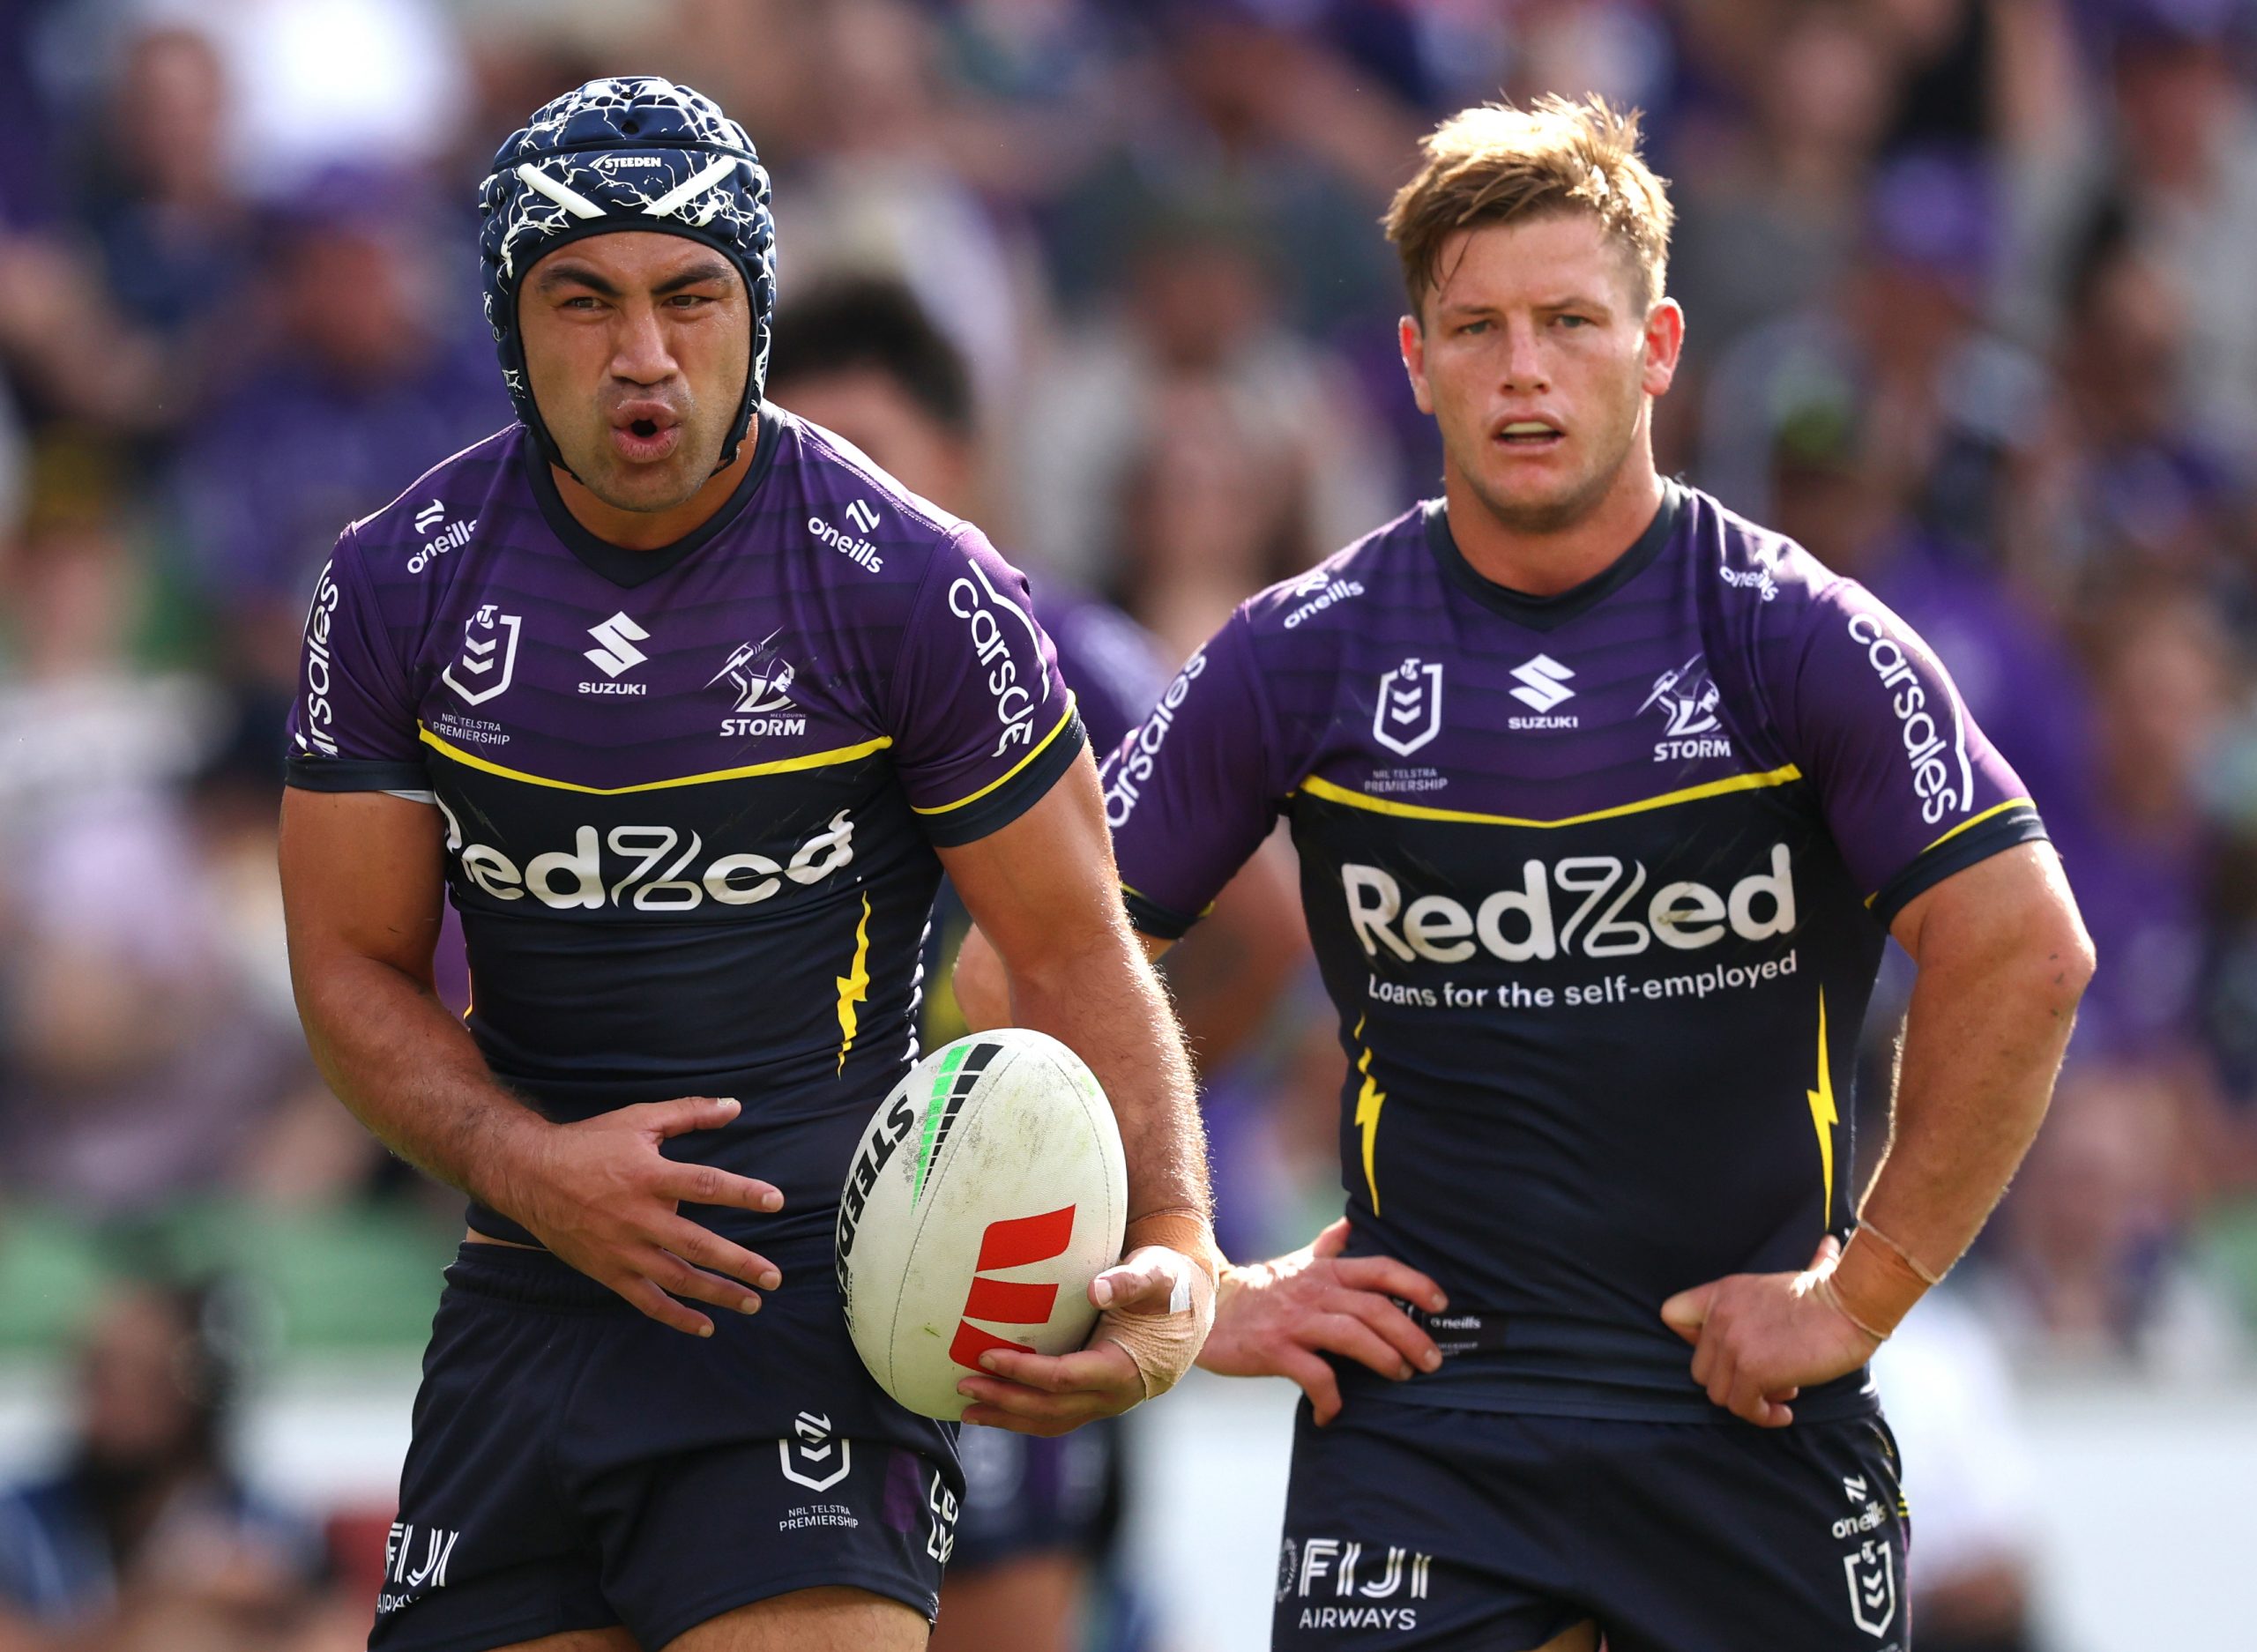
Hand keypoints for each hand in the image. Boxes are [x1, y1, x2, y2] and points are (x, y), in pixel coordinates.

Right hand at [496, 1095, 785, 1336]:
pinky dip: (676, 1317)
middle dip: (740, 1263)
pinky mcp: (608, 1271)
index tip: (776, 1202)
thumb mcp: (639, 1120)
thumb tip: (735, 1106)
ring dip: (718, 1294)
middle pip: (697, 1244)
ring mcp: (622, 1249)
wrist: (529, 1174)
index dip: (743, 1193)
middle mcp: (638, 1217)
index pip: (707, 1185)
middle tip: (774, 1277)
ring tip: (753, 1303)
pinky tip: (706, 1325)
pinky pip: (646, 1301)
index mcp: (649, 1176)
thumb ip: (689, 1112)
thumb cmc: (589, 1143)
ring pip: (677, 1279)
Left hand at [955, 1245, 1210, 1435]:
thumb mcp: (1158, 1274)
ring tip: (967, 1410)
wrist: (1192, 1306)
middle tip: (963, 1384)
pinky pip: (1056, 1416)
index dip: (1023, 1371)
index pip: (1064, 1378)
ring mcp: (1106, 1403)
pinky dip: (1023, 1415)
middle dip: (1005, 1400)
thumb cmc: (1170, 1284)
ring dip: (1008, 1418)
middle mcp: (1115, 1396)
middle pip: (1051, 1409)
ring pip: (1051, 1422)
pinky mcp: (1097, 1400)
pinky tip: (995, 1407)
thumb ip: (1130, 1281)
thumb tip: (1095, 1290)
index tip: (986, 1354)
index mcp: (1125, 1368)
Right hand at [1196, 1218, 1446, 1424]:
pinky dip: (1331, 1399)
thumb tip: (1351, 1224)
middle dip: (1411, 1334)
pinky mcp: (1274, 1349)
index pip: (1380, 1269)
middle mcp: (1315, 1292)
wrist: (1204, 1310)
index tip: (1441, 1304)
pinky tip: (1334, 1414)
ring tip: (1400, 1375)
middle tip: (1432, 1361)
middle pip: (1375, 1308)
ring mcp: (1295, 1320)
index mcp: (1325, 1272)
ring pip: (1352, 1336)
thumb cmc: (1259, 1292)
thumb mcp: (1296, 1264)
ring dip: (1384, 1359)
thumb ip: (1327, 1248)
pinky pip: (1314, 1376)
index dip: (1415, 1284)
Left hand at [1659, 1235, 1880, 1426]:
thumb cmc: (1831, 1292)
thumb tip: (1829, 1244)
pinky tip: (1784, 1412)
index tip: (1725, 1352)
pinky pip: (1744, 1407)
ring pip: (1719, 1394)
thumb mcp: (1797, 1273)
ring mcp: (1733, 1344)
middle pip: (1699, 1370)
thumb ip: (1802, 1264)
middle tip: (1765, 1380)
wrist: (1851, 1306)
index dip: (1693, 1340)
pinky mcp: (1753, 1370)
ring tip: (1781, 1392)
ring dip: (1750, 1400)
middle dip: (1731, 1381)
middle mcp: (1719, 1317)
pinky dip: (1763, 1415)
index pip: (1672, 1315)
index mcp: (1722, 1292)